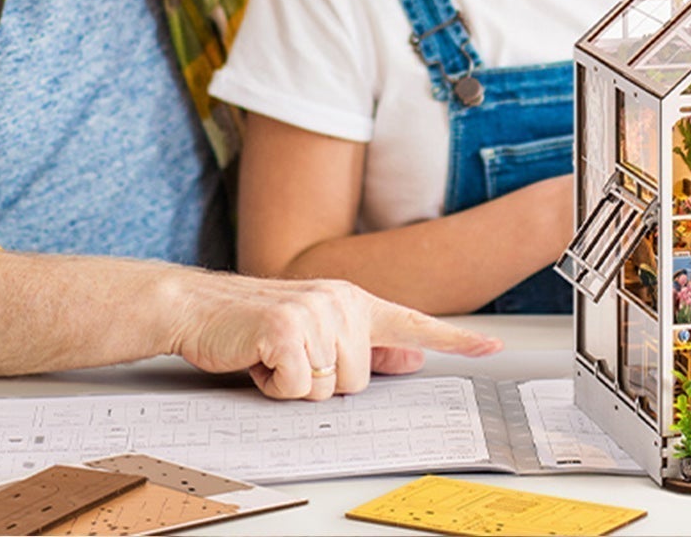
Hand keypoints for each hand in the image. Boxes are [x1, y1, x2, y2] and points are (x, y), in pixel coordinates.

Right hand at [172, 274, 501, 401]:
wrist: (198, 308)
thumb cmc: (256, 324)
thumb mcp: (317, 331)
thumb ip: (365, 343)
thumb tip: (411, 356)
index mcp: (354, 301)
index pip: (414, 323)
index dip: (455, 338)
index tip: (492, 346)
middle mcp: (342, 302)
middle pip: (359, 381)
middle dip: (321, 383)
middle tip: (289, 357)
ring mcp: (316, 314)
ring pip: (330, 389)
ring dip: (295, 385)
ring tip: (271, 356)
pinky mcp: (286, 330)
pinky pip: (298, 388)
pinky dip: (273, 386)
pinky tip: (258, 360)